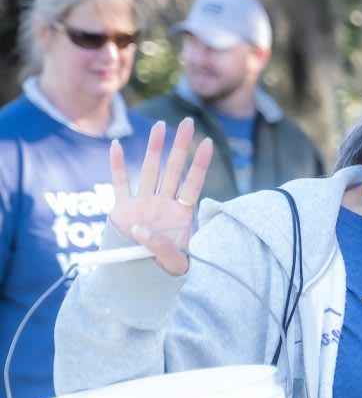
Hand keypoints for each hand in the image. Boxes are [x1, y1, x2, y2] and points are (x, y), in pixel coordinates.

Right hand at [108, 119, 213, 274]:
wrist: (143, 277)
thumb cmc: (167, 270)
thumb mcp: (174, 263)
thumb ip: (162, 247)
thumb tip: (140, 229)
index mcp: (181, 214)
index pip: (193, 184)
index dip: (200, 165)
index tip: (208, 143)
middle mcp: (163, 204)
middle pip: (174, 170)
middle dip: (180, 146)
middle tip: (187, 121)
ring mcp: (143, 204)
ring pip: (150, 170)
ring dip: (154, 148)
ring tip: (160, 125)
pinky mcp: (122, 210)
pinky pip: (119, 184)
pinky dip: (117, 166)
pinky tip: (117, 145)